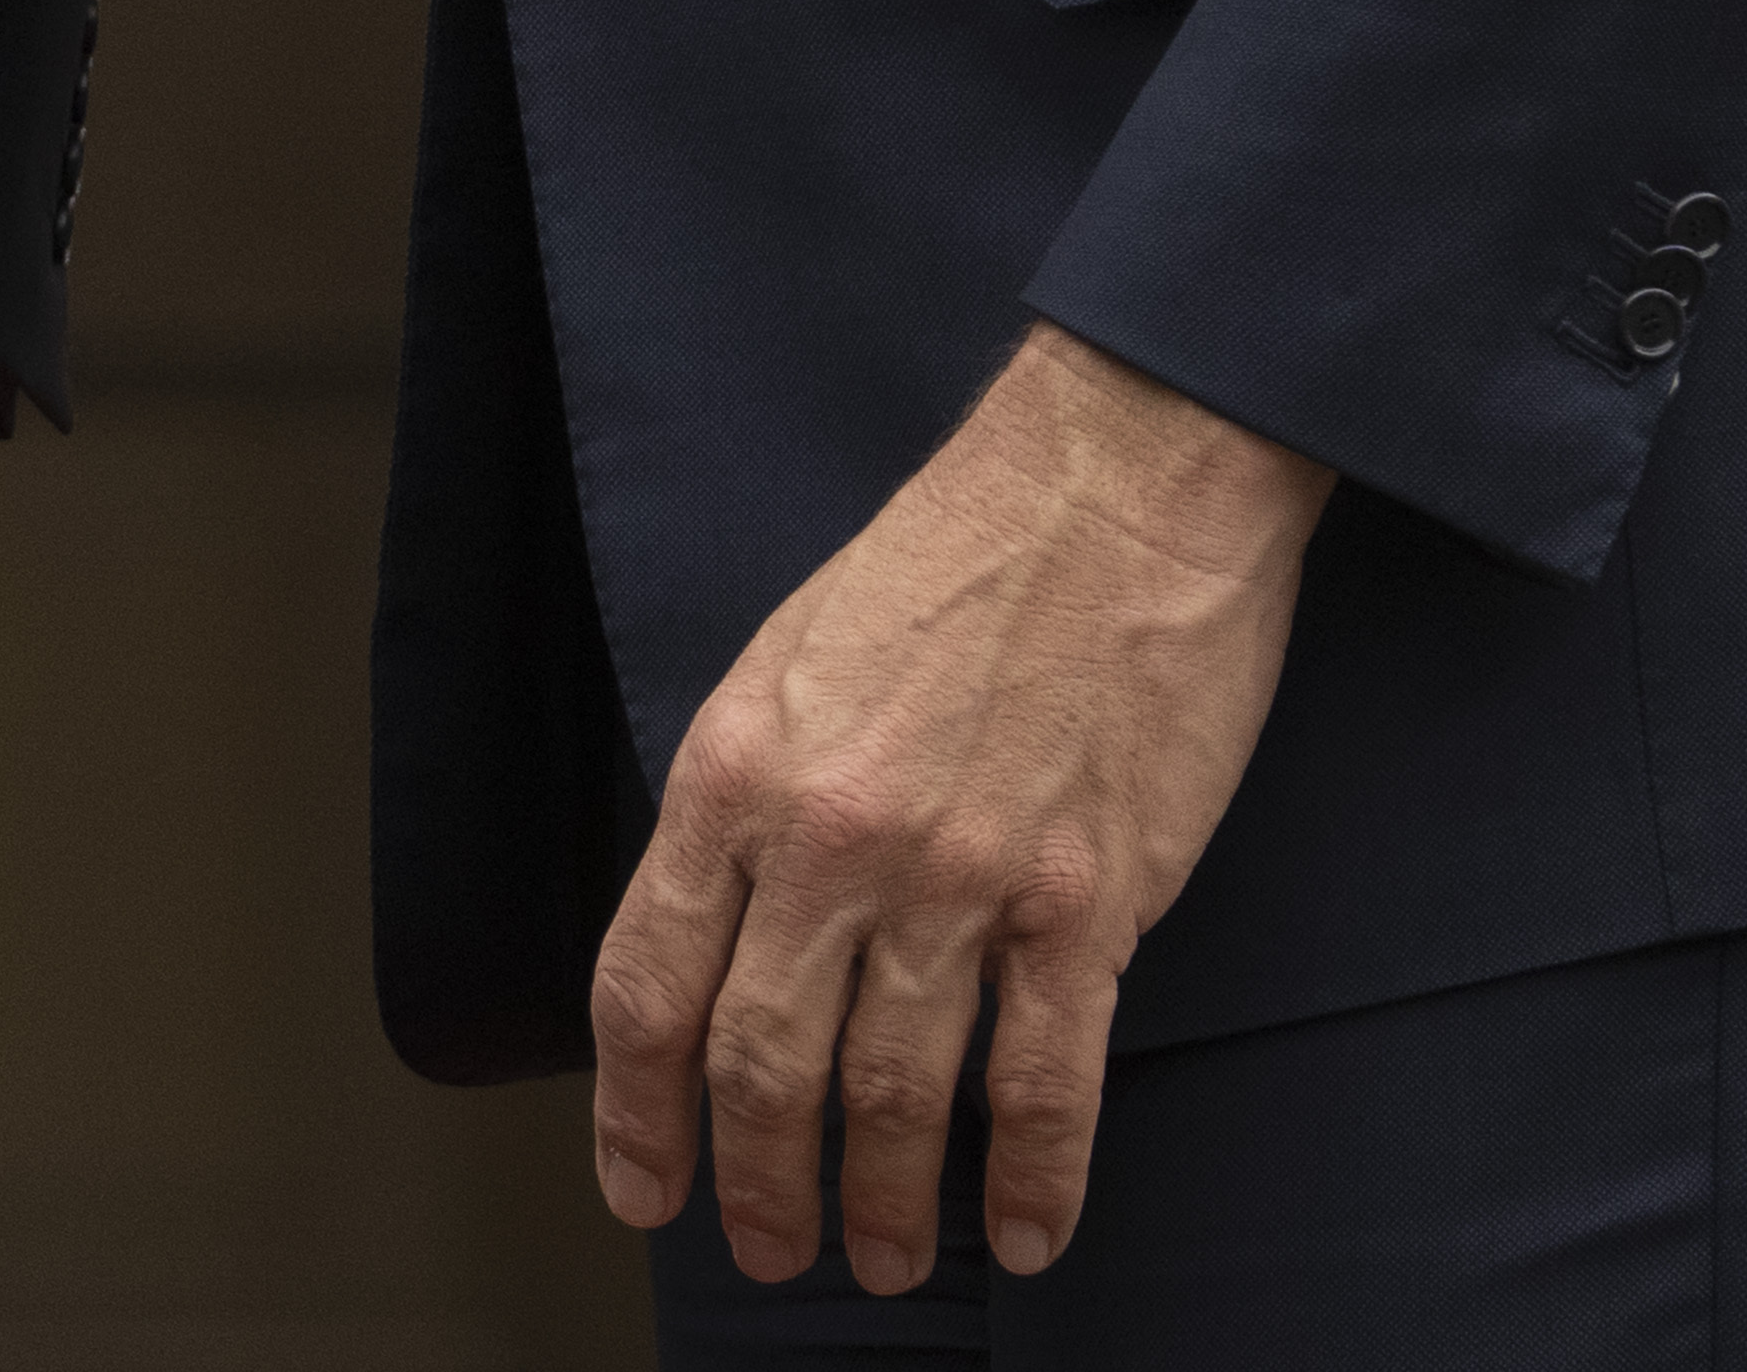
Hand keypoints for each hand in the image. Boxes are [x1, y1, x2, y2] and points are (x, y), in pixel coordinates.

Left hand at [590, 322, 1327, 1292]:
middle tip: (770, 1250)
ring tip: (886, 1263)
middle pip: (761, 1062)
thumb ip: (748, 806)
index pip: (647, 983)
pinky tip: (1029, 1236)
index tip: (642, 1188)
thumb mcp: (787, 665)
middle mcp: (831, 838)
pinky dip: (1037, 1181)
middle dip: (757, 1183)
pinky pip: (1049, 1081)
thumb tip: (723, 938)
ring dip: (888, 1203)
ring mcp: (963, 876)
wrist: (1111, 483)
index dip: (635, 1111)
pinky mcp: (1089, 897)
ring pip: (897, 1093)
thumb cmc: (948, 563)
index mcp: (734, 772)